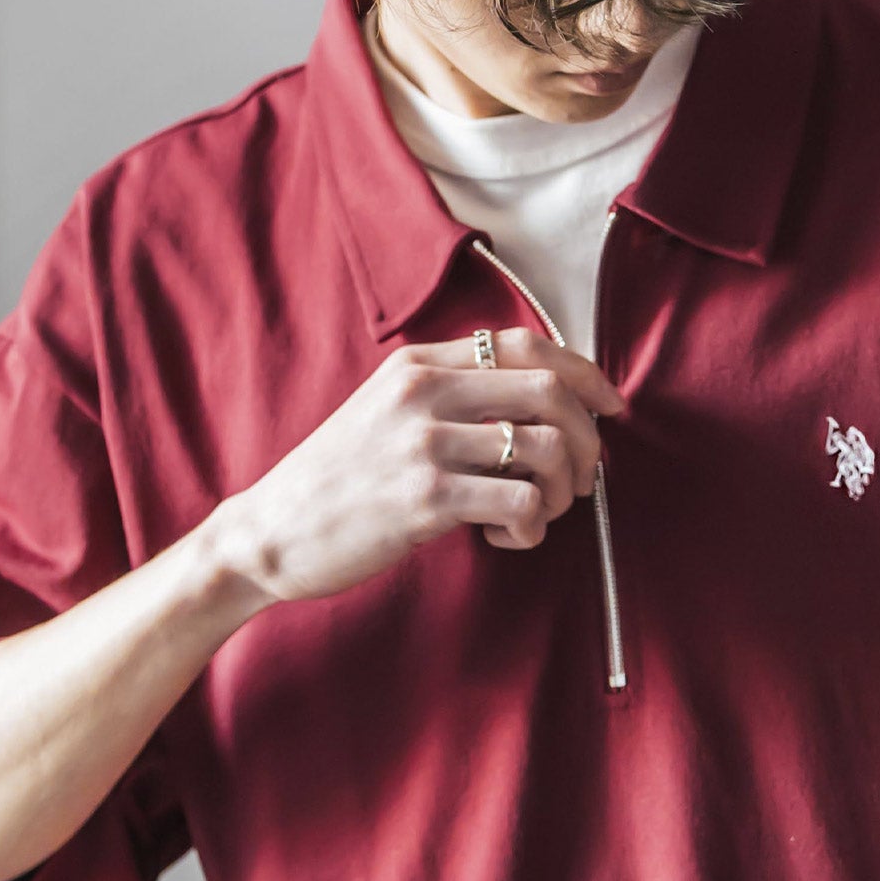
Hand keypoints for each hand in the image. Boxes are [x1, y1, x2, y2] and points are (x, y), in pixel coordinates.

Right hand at [212, 327, 626, 603]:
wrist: (270, 531)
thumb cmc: (339, 479)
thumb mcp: (389, 411)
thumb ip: (453, 395)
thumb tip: (541, 404)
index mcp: (421, 363)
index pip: (528, 345)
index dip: (585, 374)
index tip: (609, 407)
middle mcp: (425, 392)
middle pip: (551, 391)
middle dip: (589, 439)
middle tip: (584, 478)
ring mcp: (424, 442)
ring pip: (547, 447)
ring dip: (563, 490)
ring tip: (536, 513)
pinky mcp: (426, 497)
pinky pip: (520, 501)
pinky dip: (531, 526)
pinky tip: (505, 535)